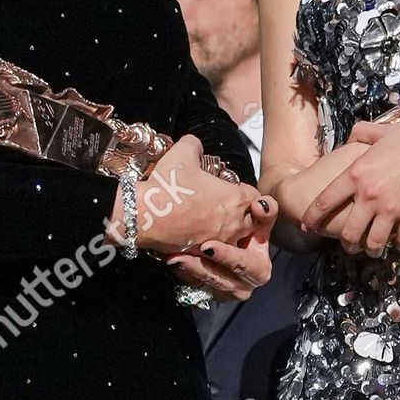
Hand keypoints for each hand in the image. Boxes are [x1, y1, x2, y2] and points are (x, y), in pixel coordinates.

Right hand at [119, 134, 269, 255]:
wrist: (143, 214)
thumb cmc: (167, 185)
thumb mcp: (183, 152)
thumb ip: (194, 145)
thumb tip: (194, 145)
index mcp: (235, 200)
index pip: (256, 198)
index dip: (245, 192)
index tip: (232, 188)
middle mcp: (232, 224)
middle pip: (249, 222)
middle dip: (241, 213)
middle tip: (224, 204)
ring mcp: (217, 242)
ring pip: (234, 239)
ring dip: (227, 231)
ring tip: (210, 220)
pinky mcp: (200, 254)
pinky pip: (213, 251)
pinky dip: (208, 244)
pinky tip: (195, 233)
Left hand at [163, 197, 276, 301]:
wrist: (241, 241)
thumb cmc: (252, 229)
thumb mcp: (261, 220)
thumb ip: (266, 211)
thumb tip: (261, 205)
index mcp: (259, 270)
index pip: (244, 264)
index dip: (227, 256)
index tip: (207, 246)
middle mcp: (243, 285)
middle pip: (221, 278)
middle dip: (201, 267)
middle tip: (182, 255)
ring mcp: (225, 291)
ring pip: (206, 283)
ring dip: (189, 270)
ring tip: (173, 258)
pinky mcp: (210, 291)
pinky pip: (195, 285)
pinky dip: (184, 273)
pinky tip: (173, 261)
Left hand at [301, 114, 399, 255]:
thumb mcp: (380, 131)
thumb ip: (360, 134)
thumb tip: (350, 138)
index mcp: (357, 174)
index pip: (326, 200)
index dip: (313, 216)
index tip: (307, 225)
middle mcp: (369, 195)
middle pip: (349, 232)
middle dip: (347, 244)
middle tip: (348, 245)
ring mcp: (391, 208)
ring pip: (374, 242)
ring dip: (371, 248)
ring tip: (372, 249)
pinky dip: (399, 242)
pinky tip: (399, 241)